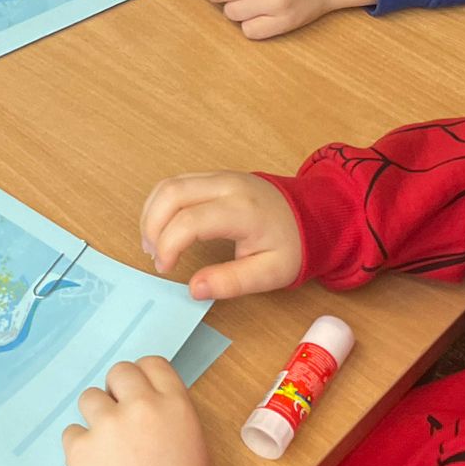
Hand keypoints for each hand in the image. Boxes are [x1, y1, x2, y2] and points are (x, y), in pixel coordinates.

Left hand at [62, 358, 209, 465]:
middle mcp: (141, 406)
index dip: (144, 378)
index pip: (153, 364)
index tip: (138, 393)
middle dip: (118, 390)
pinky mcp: (80, 446)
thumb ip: (170, 415)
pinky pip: (72, 432)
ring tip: (107, 448)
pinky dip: (81, 447)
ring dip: (96, 417)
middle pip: (120, 371)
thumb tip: (146, 401)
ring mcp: (108, 424)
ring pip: (90, 397)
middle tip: (120, 417)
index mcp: (175, 405)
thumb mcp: (192, 444)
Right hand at [141, 171, 300, 300]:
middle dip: (152, 227)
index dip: (168, 246)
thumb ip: (231, 282)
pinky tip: (163, 228)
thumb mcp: (269, 273)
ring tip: (154, 245)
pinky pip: (176, 183)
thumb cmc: (291, 244)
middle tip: (155, 257)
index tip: (166, 269)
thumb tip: (194, 289)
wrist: (313, 214)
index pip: (189, 221)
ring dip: (152, 214)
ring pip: (168, 185)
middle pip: (171, 194)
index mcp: (242, 211)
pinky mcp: (214, 176)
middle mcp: (227, 186)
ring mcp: (219, 177)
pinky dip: (161, 205)